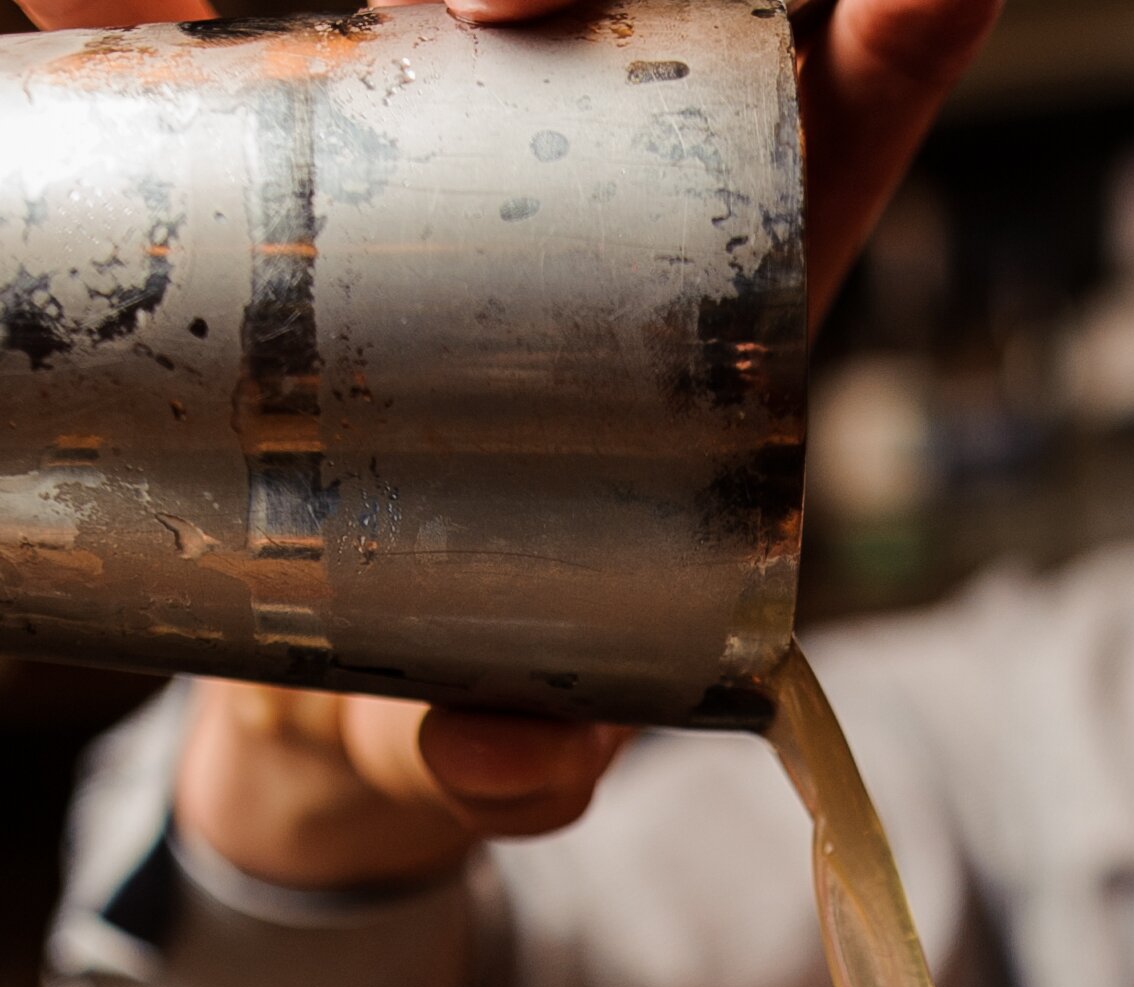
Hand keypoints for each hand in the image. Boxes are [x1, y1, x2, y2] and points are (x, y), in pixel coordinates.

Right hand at [25, 1, 999, 881]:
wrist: (285, 698)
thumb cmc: (451, 696)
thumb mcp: (487, 749)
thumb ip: (515, 764)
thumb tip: (509, 754)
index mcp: (709, 298)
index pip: (834, 130)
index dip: (887, 36)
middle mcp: (592, 162)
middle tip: (484, 4)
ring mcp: (431, 121)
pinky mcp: (279, 115)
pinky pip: (245, 11)